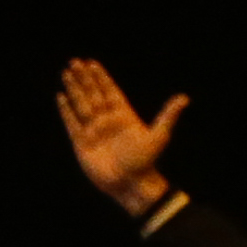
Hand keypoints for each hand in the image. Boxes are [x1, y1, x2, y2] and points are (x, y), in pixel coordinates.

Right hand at [57, 59, 190, 217]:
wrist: (130, 184)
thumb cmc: (146, 161)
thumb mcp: (159, 136)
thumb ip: (168, 115)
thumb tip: (184, 98)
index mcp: (124, 116)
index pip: (110, 91)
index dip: (101, 77)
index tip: (92, 63)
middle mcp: (108, 120)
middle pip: (93, 94)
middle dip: (85, 78)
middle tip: (75, 62)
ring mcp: (94, 130)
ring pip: (81, 104)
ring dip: (74, 89)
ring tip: (66, 73)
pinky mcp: (82, 143)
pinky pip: (72, 123)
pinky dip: (66, 110)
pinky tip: (61, 97)